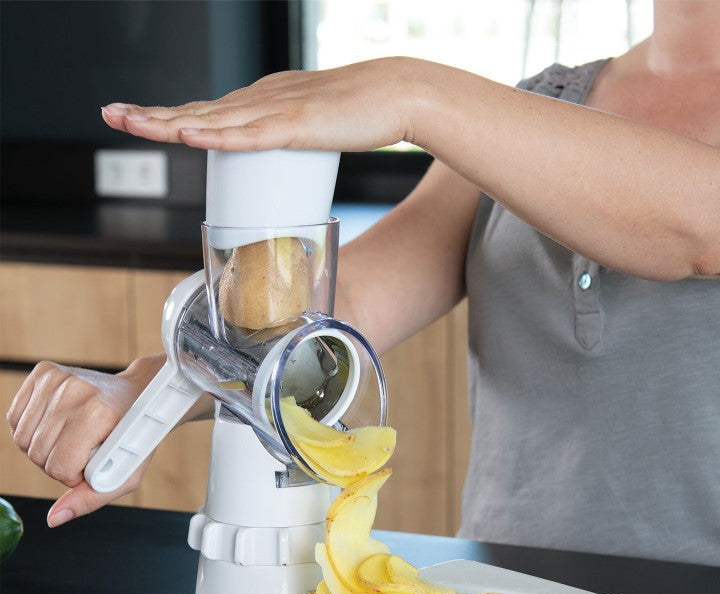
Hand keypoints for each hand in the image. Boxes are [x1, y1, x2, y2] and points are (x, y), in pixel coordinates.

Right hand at [6, 356, 164, 525]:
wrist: (141, 394)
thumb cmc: (134, 435)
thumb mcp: (126, 473)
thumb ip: (90, 499)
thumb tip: (54, 519)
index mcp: (98, 414)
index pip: (60, 466)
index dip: (73, 476)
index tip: (91, 466)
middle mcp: (75, 391)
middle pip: (38, 454)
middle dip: (58, 464)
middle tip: (83, 452)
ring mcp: (57, 379)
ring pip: (22, 439)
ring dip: (44, 449)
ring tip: (73, 439)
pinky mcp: (43, 372)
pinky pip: (15, 419)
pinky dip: (31, 431)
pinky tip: (57, 426)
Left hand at [101, 57, 431, 151]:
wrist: (397, 94)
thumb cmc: (362, 114)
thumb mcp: (314, 127)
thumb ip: (291, 139)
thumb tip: (278, 162)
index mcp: (264, 101)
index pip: (208, 111)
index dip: (169, 115)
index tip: (138, 118)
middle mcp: (261, 98)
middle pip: (198, 110)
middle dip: (151, 115)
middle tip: (111, 114)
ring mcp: (277, 110)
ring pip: (212, 120)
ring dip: (168, 123)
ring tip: (130, 122)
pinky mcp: (297, 125)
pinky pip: (249, 134)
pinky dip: (217, 136)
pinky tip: (189, 136)